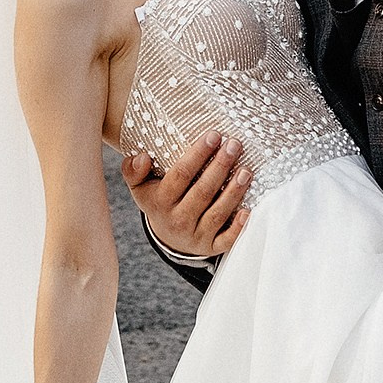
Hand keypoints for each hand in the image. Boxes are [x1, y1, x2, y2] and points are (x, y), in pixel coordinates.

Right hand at [120, 131, 252, 257]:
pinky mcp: (210, 247)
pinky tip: (248, 210)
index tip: (214, 135)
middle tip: (234, 145)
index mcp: (161, 202)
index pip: (181, 175)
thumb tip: (142, 157)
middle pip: (202, 192)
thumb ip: (134, 170)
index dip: (198, 155)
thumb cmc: (158, 201)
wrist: (167, 237)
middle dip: (220, 166)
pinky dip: (238, 227)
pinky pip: (226, 240)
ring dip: (233, 192)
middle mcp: (178, 220)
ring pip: (217, 214)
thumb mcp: (140, 187)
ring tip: (246, 170)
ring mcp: (195, 235)